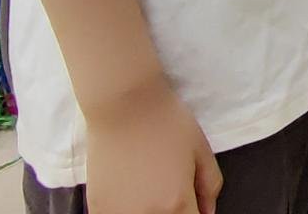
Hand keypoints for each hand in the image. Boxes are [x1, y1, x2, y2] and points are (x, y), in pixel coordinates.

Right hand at [83, 79, 222, 213]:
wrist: (123, 104)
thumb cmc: (165, 122)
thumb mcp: (201, 151)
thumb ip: (210, 187)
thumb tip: (207, 212)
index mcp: (176, 204)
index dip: (195, 212)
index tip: (192, 202)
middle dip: (176, 211)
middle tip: (171, 189)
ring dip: (150, 211)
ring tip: (151, 187)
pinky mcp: (97, 207)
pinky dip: (127, 210)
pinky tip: (130, 192)